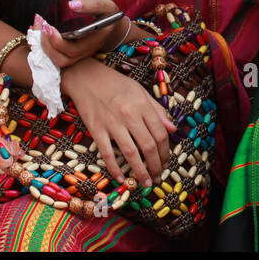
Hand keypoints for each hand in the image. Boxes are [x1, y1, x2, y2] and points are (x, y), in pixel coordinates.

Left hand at [38, 0, 128, 68]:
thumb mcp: (106, 6)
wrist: (113, 27)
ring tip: (38, 27)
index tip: (48, 26)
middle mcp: (85, 52)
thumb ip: (91, 5)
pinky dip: (44, 45)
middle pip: (62, 59)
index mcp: (94, 42)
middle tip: (41, 25)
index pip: (73, 50)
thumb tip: (71, 4)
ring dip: (44, 46)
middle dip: (47, 44)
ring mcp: (78, 55)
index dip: (57, 42)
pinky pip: (55, 55)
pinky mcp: (71, 53)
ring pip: (57, 60)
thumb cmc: (109, 15)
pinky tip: (38, 31)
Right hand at [61, 59, 176, 185]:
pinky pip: (107, 153)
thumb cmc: (116, 84)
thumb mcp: (140, 91)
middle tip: (157, 177)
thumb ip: (157, 110)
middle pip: (148, 146)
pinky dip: (115, 168)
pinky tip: (122, 178)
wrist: (86, 77)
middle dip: (156, 166)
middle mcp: (129, 115)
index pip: (160, 134)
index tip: (166, 162)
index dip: (166, 152)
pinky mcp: (96, 129)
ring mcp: (112, 123)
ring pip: (130, 153)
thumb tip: (172, 129)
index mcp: (142, 105)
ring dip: (140, 171)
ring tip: (145, 182)